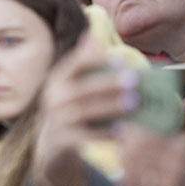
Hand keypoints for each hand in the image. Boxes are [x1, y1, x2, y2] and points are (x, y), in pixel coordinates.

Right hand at [30, 34, 126, 185]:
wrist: (51, 150)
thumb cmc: (70, 112)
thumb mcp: (72, 87)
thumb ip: (83, 64)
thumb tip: (91, 34)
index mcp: (57, 81)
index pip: (73, 64)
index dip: (94, 59)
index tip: (118, 58)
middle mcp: (52, 99)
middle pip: (80, 88)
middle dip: (107, 83)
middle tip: (134, 79)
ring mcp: (54, 121)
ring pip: (81, 111)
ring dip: (108, 106)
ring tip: (133, 103)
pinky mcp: (60, 142)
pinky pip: (82, 137)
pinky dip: (103, 135)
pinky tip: (122, 132)